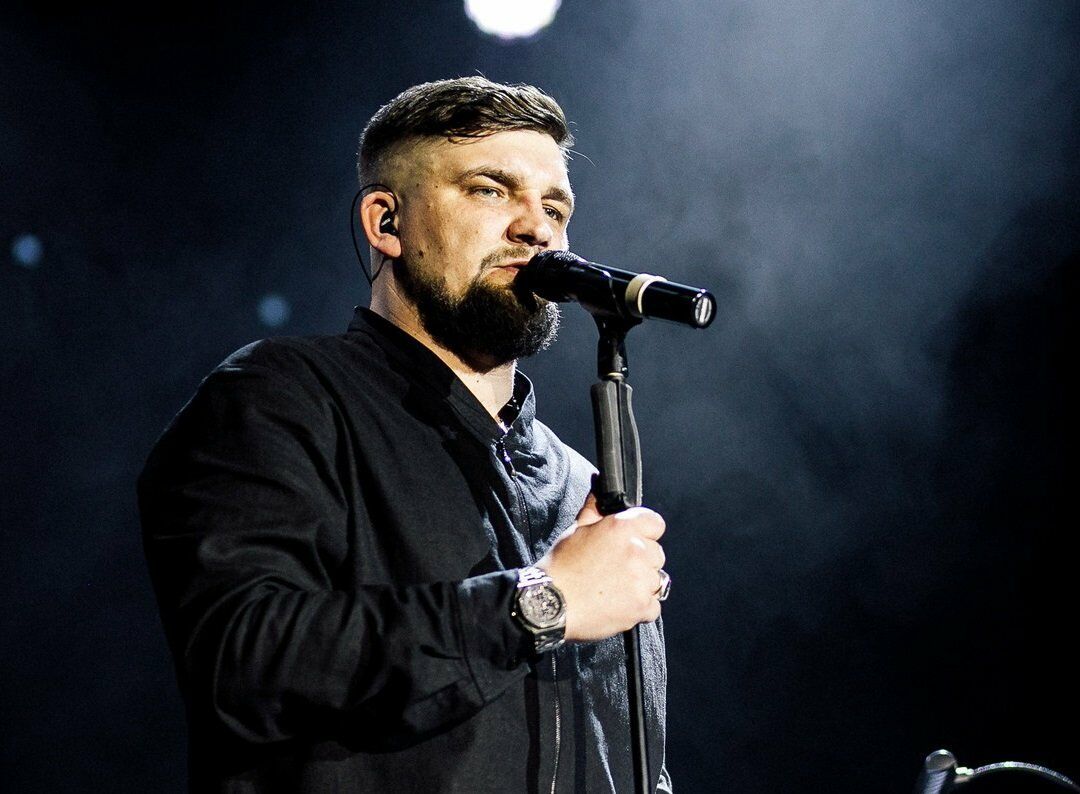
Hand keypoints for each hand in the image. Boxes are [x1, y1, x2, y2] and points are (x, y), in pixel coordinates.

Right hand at [538, 493, 666, 641]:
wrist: (551, 603)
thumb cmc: (562, 566)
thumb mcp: (576, 528)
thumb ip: (595, 506)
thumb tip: (599, 485)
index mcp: (623, 528)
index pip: (655, 523)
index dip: (645, 532)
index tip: (633, 542)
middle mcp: (638, 551)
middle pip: (657, 554)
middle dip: (642, 561)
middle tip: (616, 569)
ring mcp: (643, 580)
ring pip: (656, 580)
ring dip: (641, 585)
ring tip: (615, 589)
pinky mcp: (643, 606)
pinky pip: (654, 606)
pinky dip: (640, 608)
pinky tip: (619, 605)